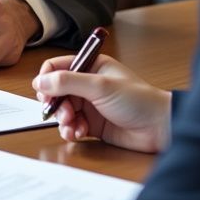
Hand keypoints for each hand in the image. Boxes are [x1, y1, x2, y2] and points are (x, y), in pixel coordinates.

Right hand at [33, 54, 171, 153]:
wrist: (159, 128)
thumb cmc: (138, 100)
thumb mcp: (100, 86)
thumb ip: (68, 82)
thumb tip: (40, 81)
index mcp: (91, 66)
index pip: (58, 67)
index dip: (47, 80)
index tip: (44, 94)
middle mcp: (88, 84)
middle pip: (57, 92)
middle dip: (56, 104)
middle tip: (62, 113)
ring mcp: (90, 104)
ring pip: (63, 111)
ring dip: (63, 120)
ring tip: (72, 126)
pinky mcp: (93, 124)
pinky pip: (72, 126)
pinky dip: (71, 130)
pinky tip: (78, 133)